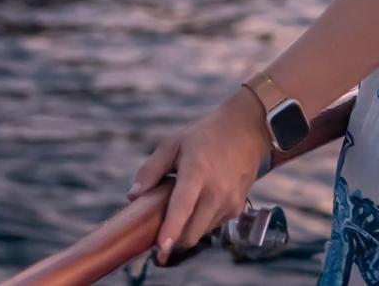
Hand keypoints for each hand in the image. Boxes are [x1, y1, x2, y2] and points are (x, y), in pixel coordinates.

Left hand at [125, 87, 270, 264]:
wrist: (246, 131)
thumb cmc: (204, 136)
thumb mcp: (173, 143)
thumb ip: (151, 170)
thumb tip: (132, 196)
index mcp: (197, 171)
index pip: (183, 206)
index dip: (171, 229)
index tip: (161, 248)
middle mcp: (217, 191)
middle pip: (191, 232)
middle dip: (172, 238)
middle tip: (156, 232)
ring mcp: (230, 202)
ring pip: (200, 232)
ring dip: (186, 229)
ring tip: (180, 206)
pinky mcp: (237, 209)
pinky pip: (212, 226)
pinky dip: (200, 222)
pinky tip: (198, 202)